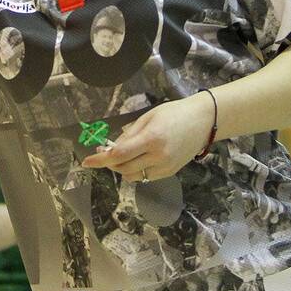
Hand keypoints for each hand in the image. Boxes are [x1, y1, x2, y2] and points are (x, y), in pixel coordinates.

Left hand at [81, 92, 213, 181]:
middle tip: (103, 151)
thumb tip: (110, 149)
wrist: (204, 121)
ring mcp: (166, 167)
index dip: (100, 160)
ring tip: (121, 154)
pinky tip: (137, 159)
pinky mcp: (171, 172)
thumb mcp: (147, 118)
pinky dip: (135, 171)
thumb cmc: (174, 113)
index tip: (86, 162)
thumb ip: (128, 136)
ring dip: (121, 168)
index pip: (118, 155)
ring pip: (133, 176)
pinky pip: (145, 177)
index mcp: (151, 139)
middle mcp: (158, 156)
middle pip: (123, 168)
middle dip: (109, 162)